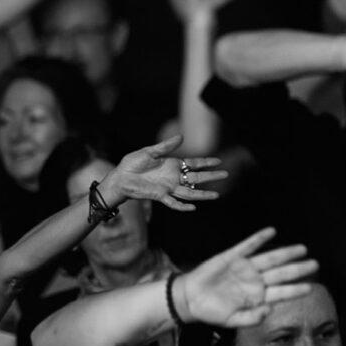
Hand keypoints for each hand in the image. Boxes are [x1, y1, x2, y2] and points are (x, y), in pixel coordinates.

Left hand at [105, 136, 227, 211]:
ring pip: (190, 192)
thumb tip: (182, 137)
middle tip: (226, 174)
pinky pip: (174, 203)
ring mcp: (168, 188)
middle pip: (197, 178)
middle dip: (211, 176)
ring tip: (217, 195)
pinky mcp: (160, 196)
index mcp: (172, 165)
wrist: (120, 178)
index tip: (219, 161)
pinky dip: (183, 206)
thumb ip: (166, 147)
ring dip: (203, 194)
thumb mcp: (149, 152)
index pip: (194, 164)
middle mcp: (173, 177)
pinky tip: (194, 208)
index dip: (206, 162)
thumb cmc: (132, 164)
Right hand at [173, 229, 318, 328]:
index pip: (281, 293)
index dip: (295, 290)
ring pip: (270, 258)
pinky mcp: (232, 257)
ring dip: (286, 253)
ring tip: (302, 249)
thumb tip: (268, 310)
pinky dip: (259, 238)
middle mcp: (255, 280)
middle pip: (281, 273)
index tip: (310, 287)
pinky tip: (272, 231)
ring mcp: (245, 268)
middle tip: (315, 264)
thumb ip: (251, 318)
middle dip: (298, 269)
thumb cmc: (213, 312)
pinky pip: (248, 246)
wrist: (190, 300)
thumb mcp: (233, 321)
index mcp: (258, 297)